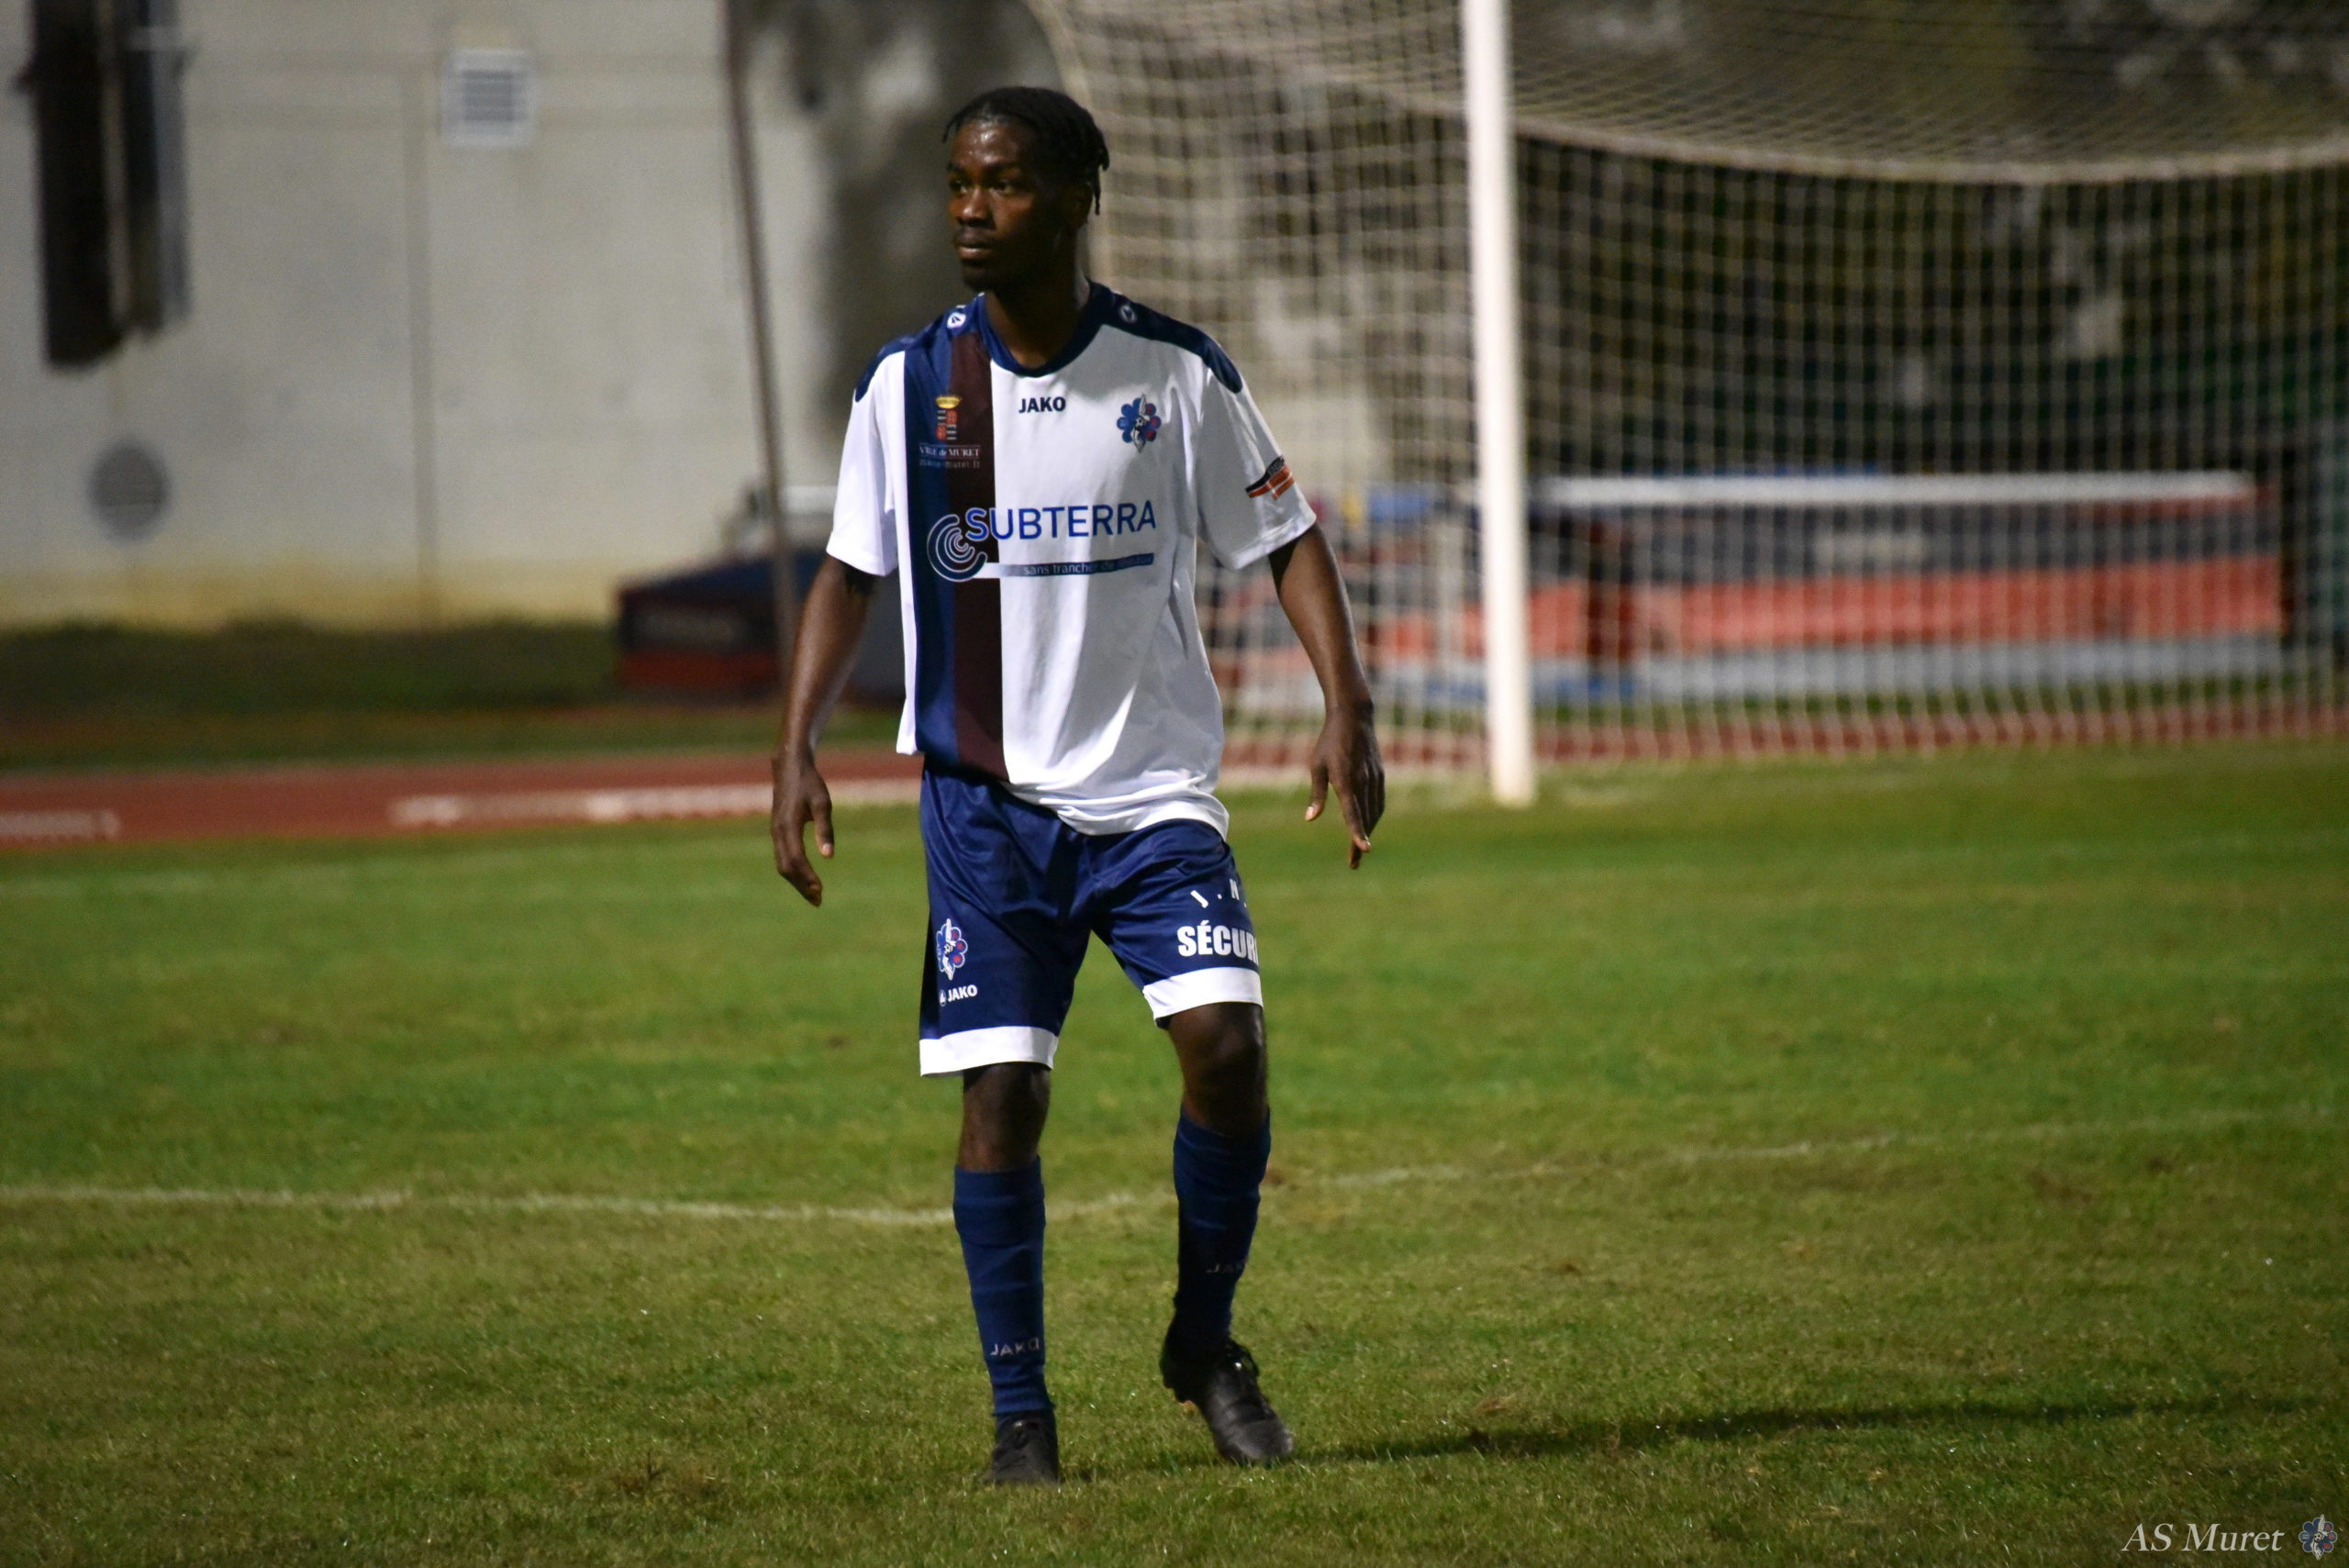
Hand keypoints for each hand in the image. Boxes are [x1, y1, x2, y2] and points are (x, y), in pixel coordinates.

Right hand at [770, 747, 835, 904]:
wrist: (789, 766)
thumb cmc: (809, 783)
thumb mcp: (823, 803)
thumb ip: (826, 829)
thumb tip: (829, 856)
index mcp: (788, 826)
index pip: (797, 859)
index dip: (807, 877)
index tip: (820, 890)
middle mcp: (778, 832)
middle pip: (786, 867)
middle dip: (801, 886)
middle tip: (818, 901)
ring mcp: (776, 832)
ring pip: (783, 864)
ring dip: (797, 881)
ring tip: (814, 895)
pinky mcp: (778, 831)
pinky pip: (783, 856)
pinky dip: (793, 871)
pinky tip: (805, 878)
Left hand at [1305, 699, 1383, 867]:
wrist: (1354, 717)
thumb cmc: (1329, 742)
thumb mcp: (1317, 766)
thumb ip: (1316, 794)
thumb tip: (1310, 819)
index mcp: (1346, 780)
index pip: (1353, 812)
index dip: (1357, 832)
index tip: (1363, 849)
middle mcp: (1363, 781)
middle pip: (1365, 818)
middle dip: (1359, 842)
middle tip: (1353, 863)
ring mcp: (1374, 778)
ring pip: (1374, 812)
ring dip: (1368, 831)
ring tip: (1359, 849)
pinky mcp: (1380, 775)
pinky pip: (1379, 802)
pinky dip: (1374, 817)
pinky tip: (1368, 825)